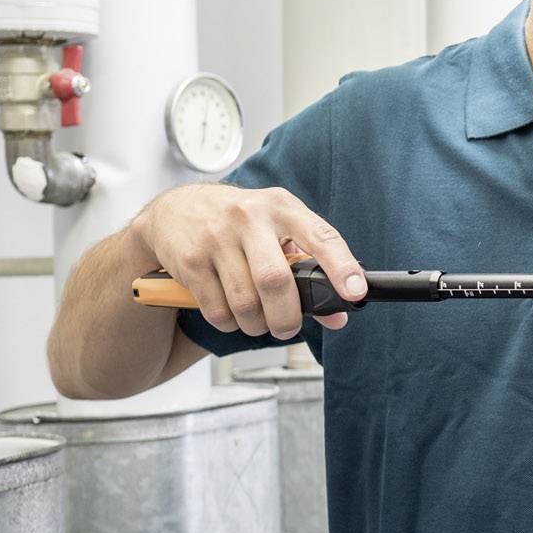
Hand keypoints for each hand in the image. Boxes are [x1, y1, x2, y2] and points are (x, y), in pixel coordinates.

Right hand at [133, 183, 365, 340]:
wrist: (176, 209)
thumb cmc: (239, 222)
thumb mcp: (278, 230)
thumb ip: (308, 269)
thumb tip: (337, 314)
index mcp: (281, 206)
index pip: (321, 236)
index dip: (341, 267)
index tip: (355, 292)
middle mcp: (249, 217)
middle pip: (275, 281)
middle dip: (287, 317)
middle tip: (287, 326)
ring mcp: (216, 237)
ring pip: (246, 303)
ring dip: (257, 325)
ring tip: (259, 320)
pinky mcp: (191, 260)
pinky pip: (218, 311)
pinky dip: (230, 324)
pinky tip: (232, 313)